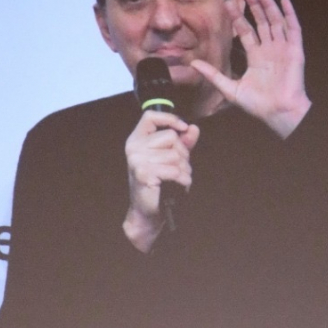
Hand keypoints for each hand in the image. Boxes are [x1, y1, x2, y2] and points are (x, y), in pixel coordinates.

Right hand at [122, 110, 199, 252]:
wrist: (148, 211)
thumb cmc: (160, 183)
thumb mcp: (171, 159)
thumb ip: (182, 143)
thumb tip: (193, 128)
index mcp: (137, 139)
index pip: (150, 116)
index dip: (169, 118)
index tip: (182, 127)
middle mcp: (134, 147)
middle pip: (170, 137)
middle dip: (182, 153)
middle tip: (178, 168)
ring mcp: (136, 160)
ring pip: (175, 155)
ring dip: (183, 169)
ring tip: (177, 178)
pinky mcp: (144, 174)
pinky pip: (174, 170)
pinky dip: (181, 180)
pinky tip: (177, 185)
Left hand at [190, 0, 310, 138]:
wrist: (278, 112)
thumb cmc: (257, 105)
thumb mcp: (230, 88)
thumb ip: (213, 75)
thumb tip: (193, 64)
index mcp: (256, 57)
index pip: (245, 31)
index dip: (238, 17)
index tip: (228, 3)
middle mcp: (269, 50)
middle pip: (261, 22)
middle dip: (253, 5)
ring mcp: (282, 49)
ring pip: (275, 21)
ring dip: (268, 5)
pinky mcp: (295, 51)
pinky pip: (293, 29)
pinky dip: (289, 14)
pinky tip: (283, 0)